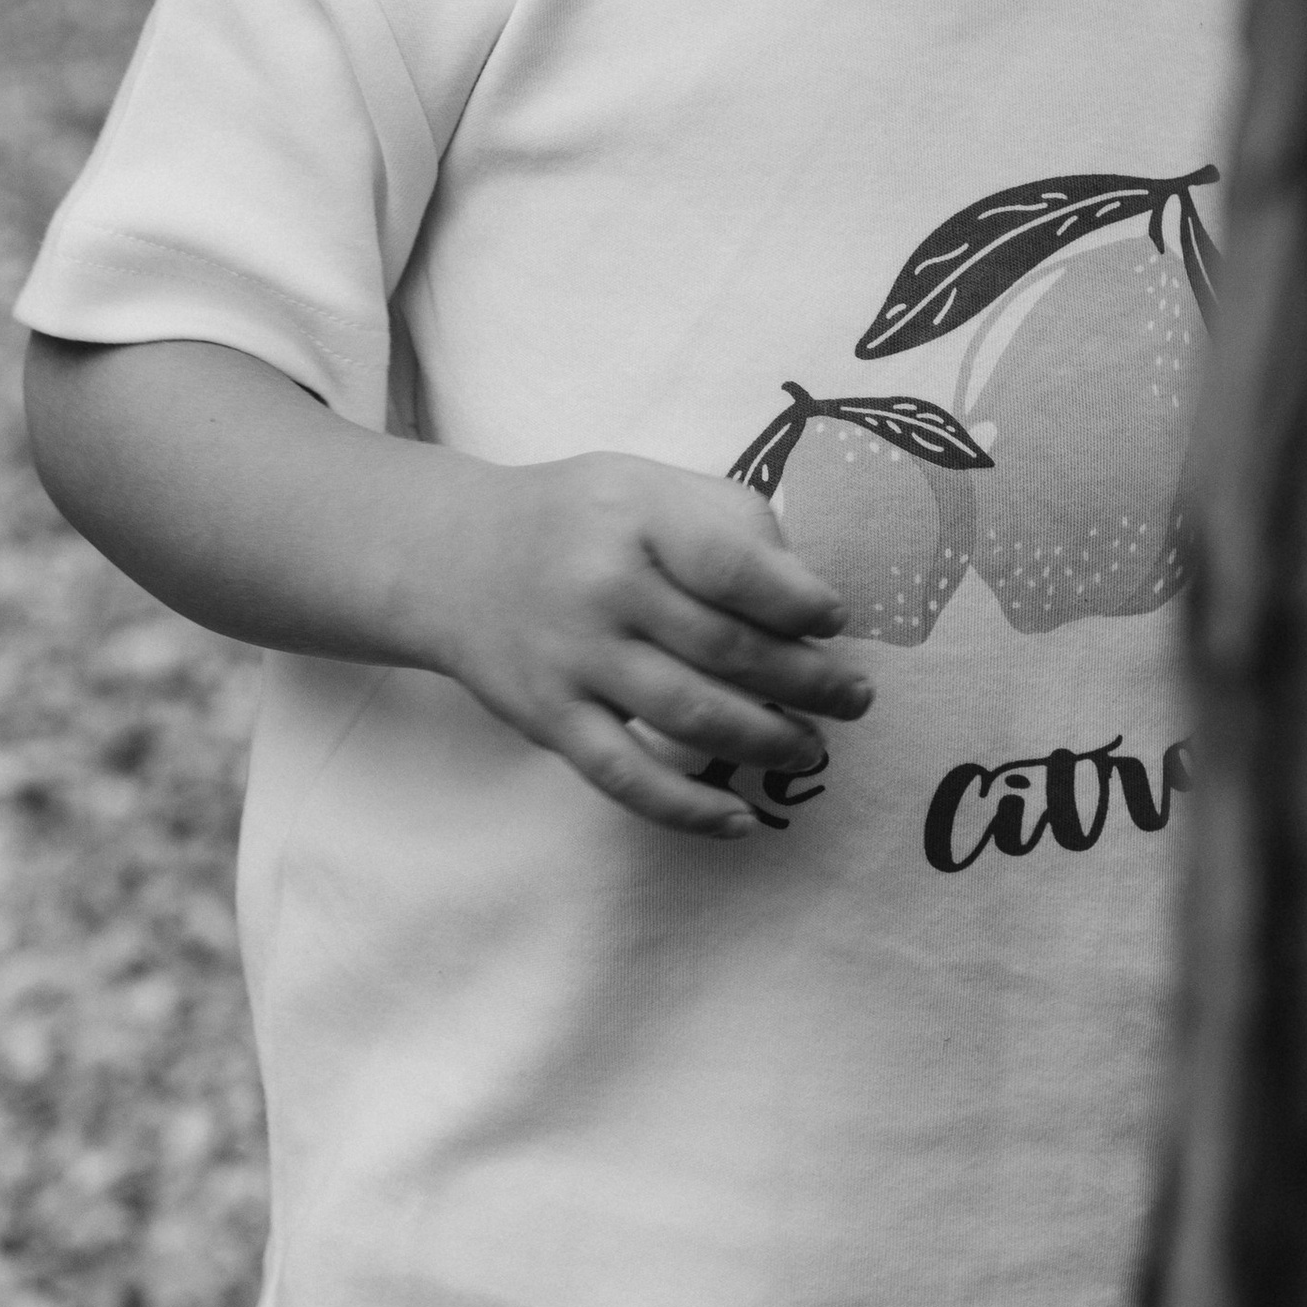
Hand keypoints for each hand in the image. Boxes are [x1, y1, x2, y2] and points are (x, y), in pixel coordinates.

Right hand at [429, 454, 873, 834]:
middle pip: (726, 648)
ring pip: (690, 716)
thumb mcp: (648, 486)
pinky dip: (687, 808)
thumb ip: (728, 523)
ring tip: (814, 746)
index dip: (797, 601)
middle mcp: (602, 586)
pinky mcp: (550, 720)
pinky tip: (738, 819)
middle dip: (808, 681)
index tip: (837, 621)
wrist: (450, 558)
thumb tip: (807, 600)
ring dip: (768, 741)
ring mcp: (573, 658)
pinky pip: (626, 777)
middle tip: (855, 699)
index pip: (732, 564)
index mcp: (635, 516)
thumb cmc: (578, 520)